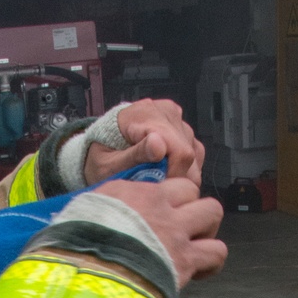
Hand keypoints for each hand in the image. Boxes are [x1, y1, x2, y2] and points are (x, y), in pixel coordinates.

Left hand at [84, 99, 204, 186]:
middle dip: (173, 177)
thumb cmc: (103, 156)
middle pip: (189, 156)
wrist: (102, 146)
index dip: (172, 176)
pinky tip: (163, 170)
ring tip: (153, 175)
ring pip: (194, 158)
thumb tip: (159, 145)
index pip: (179, 151)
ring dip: (177, 174)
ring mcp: (177, 120)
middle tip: (151, 184)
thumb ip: (134, 156)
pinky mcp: (184, 130)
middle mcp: (165, 112)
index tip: (156, 186)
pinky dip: (182, 169)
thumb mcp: (109, 164)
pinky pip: (196, 156)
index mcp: (145, 114)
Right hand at [92, 178, 225, 287]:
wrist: (90, 274)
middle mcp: (158, 206)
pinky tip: (198, 270)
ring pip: (212, 213)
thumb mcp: (82, 217)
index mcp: (133, 194)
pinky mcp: (186, 261)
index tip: (161, 214)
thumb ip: (100, 212)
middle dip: (189, 208)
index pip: (164, 183)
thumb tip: (97, 219)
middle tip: (180, 229)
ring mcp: (176, 232)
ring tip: (194, 246)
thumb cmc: (78, 250)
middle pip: (192, 191)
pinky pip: (216, 253)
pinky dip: (211, 262)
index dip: (168, 199)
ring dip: (205, 229)